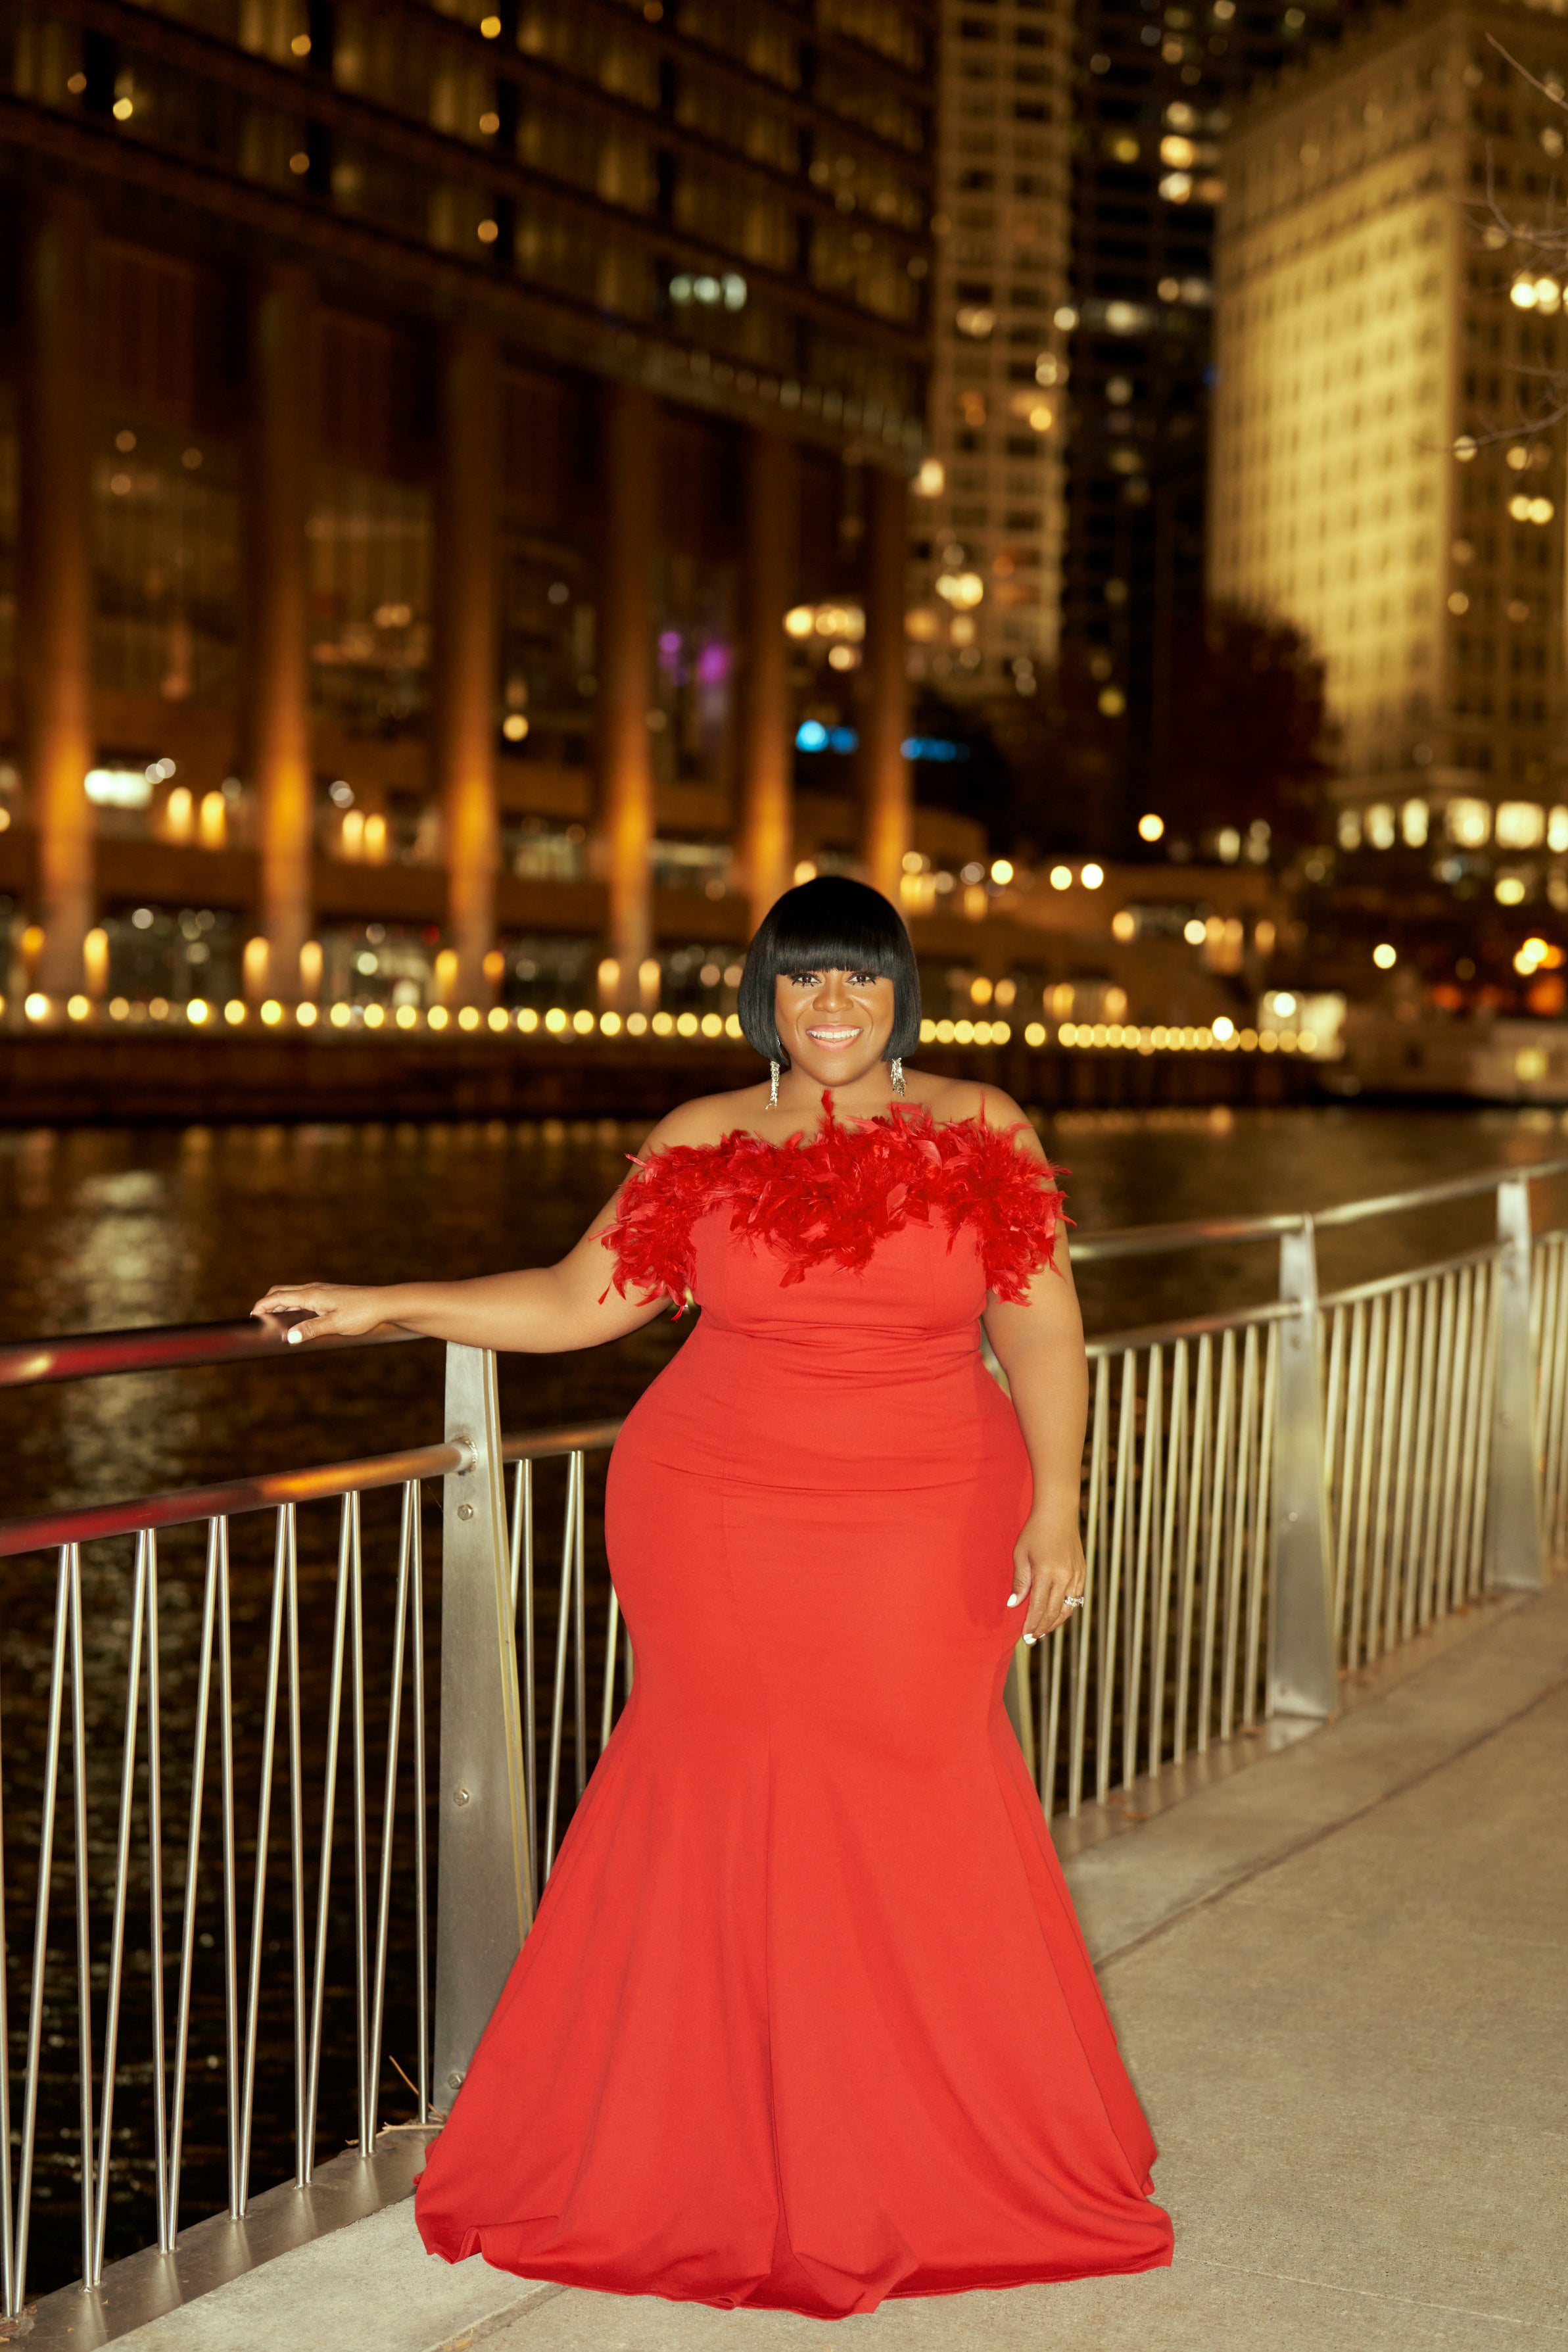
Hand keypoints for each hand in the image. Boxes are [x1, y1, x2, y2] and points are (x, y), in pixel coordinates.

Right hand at [252, 1281, 390, 1343]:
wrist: (383, 1303)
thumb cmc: (361, 1313)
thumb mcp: (335, 1324)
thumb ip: (311, 1330)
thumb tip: (289, 1337)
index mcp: (311, 1295)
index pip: (278, 1296)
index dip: (262, 1305)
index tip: (251, 1315)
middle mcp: (314, 1289)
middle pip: (282, 1292)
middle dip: (268, 1303)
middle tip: (259, 1318)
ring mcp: (322, 1291)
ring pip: (293, 1295)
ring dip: (280, 1305)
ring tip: (273, 1320)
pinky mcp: (329, 1295)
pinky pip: (303, 1297)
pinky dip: (293, 1305)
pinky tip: (296, 1318)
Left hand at [1005, 1510, 1085, 1642]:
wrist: (1058, 1513)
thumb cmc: (1035, 1531)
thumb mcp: (1021, 1554)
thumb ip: (1020, 1581)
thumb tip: (1015, 1604)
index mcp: (1047, 1572)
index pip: (1039, 1607)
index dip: (1031, 1624)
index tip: (1025, 1635)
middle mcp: (1065, 1576)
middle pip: (1054, 1612)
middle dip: (1042, 1628)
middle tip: (1032, 1639)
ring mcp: (1076, 1575)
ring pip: (1068, 1608)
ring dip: (1055, 1622)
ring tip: (1043, 1631)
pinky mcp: (1082, 1572)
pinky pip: (1076, 1597)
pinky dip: (1067, 1609)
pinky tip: (1057, 1614)